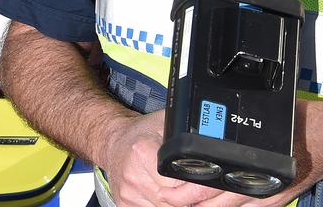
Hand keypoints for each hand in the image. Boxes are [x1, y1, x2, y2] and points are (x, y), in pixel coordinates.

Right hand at [98, 110, 224, 206]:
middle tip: (196, 190)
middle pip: (173, 200)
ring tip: (182, 191)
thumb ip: (185, 133)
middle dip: (189, 198)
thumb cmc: (141, 133)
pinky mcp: (124, 204)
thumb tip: (209, 143)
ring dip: (179, 204)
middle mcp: (132, 174)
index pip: (178, 182)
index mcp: (142, 151)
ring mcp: (128, 192)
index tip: (203, 182)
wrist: (113, 141)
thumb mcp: (165, 123)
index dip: (194, 184)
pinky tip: (168, 195)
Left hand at [162, 99, 322, 206]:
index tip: (164, 191)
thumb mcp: (256, 121)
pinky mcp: (274, 198)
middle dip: (186, 201)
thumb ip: (229, 134)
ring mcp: (264, 194)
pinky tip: (213, 205)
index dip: (182, 191)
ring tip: (182, 203)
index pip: (205, 184)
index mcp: (243, 162)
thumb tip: (199, 138)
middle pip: (211, 201)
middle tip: (165, 199)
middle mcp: (253, 183)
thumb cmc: (294, 123)